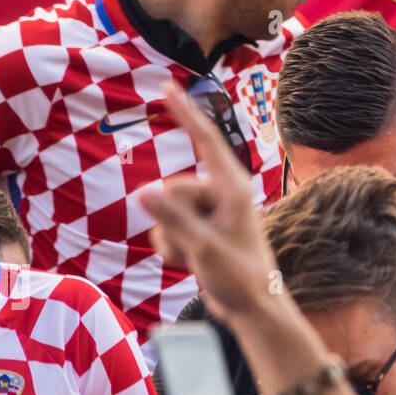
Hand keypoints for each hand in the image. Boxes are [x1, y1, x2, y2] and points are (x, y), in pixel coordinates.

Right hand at [139, 81, 279, 320]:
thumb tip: (144, 191)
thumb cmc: (239, 277)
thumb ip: (173, 218)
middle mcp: (222, 194)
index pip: (206, 140)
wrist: (251, 308)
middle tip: (200, 243)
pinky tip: (189, 264)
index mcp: (233, 187)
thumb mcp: (204, 246)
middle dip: (173, 219)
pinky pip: (165, 229)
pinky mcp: (199, 229)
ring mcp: (209, 212)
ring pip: (166, 212)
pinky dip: (170, 248)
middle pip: (173, 188)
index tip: (167, 86)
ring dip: (171, 239)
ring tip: (197, 258)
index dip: (185, 112)